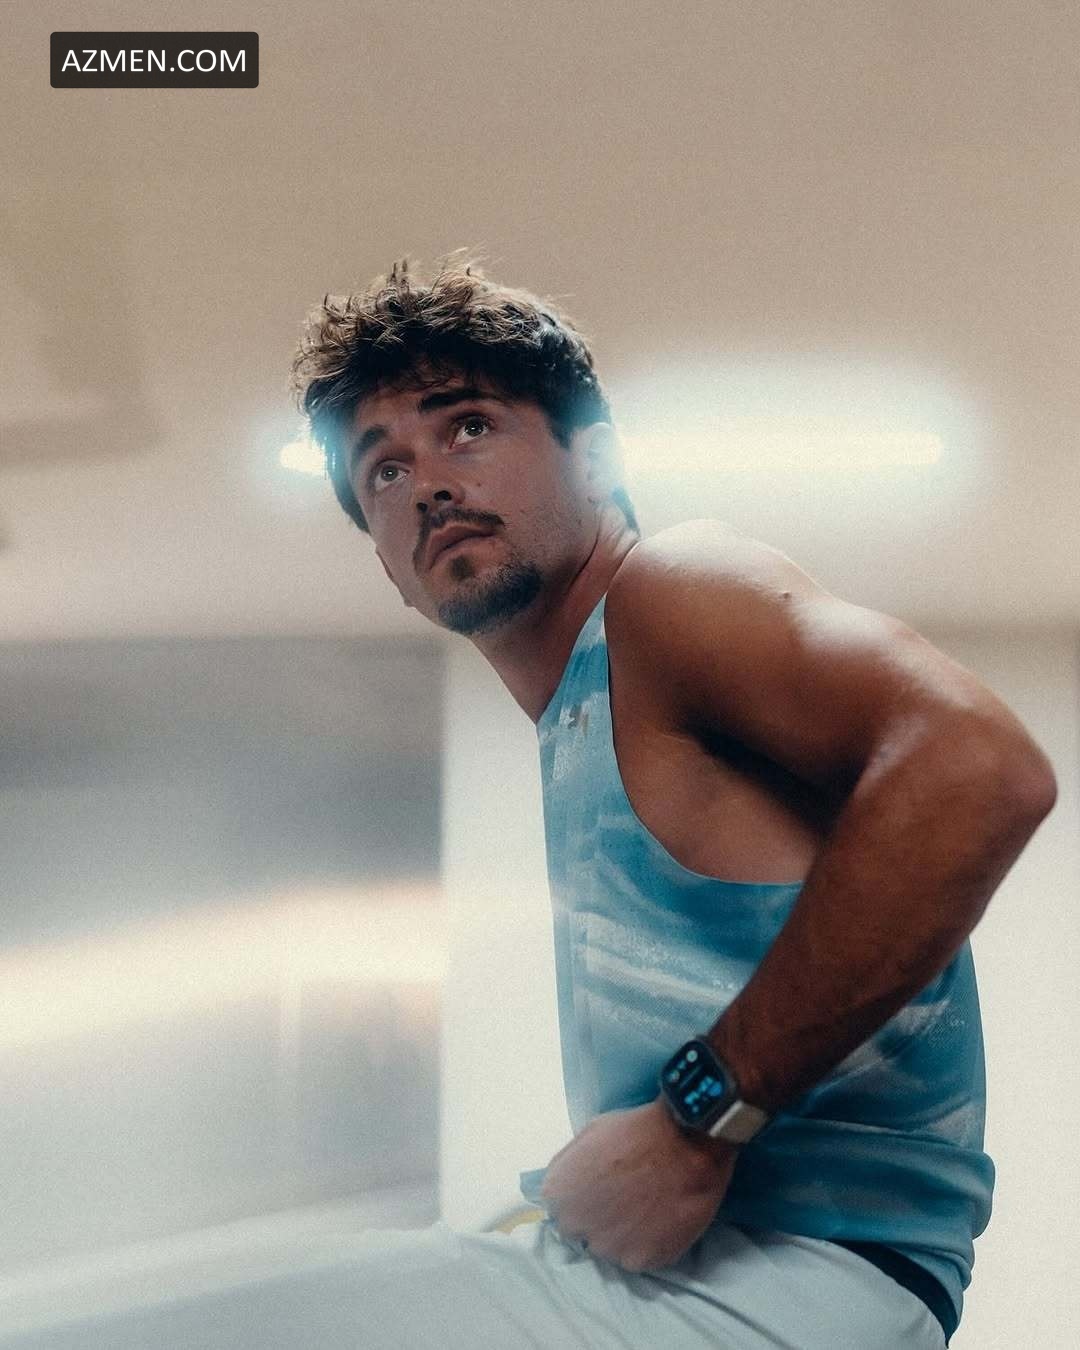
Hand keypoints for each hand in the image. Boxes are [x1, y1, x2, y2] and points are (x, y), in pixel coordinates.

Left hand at [539, 1097, 737, 1271]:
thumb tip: (569, 1184)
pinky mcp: (641, 1262)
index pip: (559, 1208)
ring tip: (648, 1206)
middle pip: (583, 1231)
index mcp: (558, 1195)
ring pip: (611, 1247)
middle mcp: (577, 1227)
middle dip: (599, 1218)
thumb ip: (570, 1167)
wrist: (684, 1143)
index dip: (582, 1197)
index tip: (601, 1186)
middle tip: (626, 1197)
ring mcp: (609, 1248)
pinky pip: (640, 1257)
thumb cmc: (635, 1130)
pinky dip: (649, 1243)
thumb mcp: (589, 1134)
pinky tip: (662, 1218)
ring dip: (624, 1234)